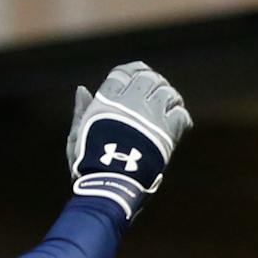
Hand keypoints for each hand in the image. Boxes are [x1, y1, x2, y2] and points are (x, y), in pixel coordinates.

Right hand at [68, 61, 191, 218]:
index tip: (139, 74)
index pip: (123, 73)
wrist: (108, 185)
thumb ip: (81, 111)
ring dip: (170, 97)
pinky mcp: (166, 133)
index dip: (133, 71)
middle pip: (148, 79)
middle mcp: (129, 103)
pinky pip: (180, 114)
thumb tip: (82, 89)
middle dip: (154, 82)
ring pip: (167, 93)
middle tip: (159, 90)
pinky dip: (181, 116)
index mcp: (106, 100)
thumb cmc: (87, 165)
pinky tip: (179, 122)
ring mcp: (150, 116)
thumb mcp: (76, 136)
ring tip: (171, 104)